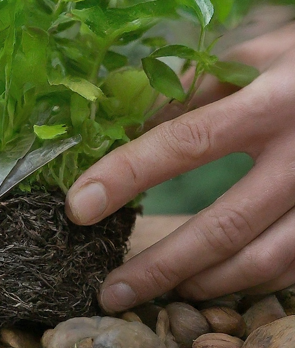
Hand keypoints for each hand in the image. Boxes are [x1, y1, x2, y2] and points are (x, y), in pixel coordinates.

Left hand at [66, 21, 294, 311]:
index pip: (185, 143)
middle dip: (160, 264)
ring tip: (155, 291)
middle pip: (224, 224)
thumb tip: (127, 127)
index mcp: (269, 104)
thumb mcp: (243, 62)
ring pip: (262, 258)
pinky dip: (246, 280)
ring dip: (202, 281)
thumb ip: (186, 92)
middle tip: (110, 290)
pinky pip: (292, 264)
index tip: (80, 206)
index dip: (128, 175)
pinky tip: (213, 279)